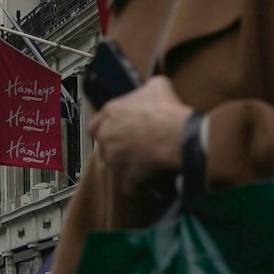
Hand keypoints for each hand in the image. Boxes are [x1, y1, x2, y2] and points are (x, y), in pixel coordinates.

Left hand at [90, 75, 190, 192]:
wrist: (178, 135)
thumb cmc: (167, 110)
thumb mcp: (157, 86)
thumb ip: (146, 88)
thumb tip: (151, 88)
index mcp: (109, 114)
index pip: (95, 125)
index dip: (106, 129)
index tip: (117, 132)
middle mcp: (107, 136)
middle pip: (104, 146)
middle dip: (117, 148)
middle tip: (135, 148)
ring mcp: (115, 158)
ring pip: (115, 166)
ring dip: (127, 167)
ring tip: (145, 165)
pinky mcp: (127, 177)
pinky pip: (129, 186)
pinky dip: (138, 187)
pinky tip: (148, 184)